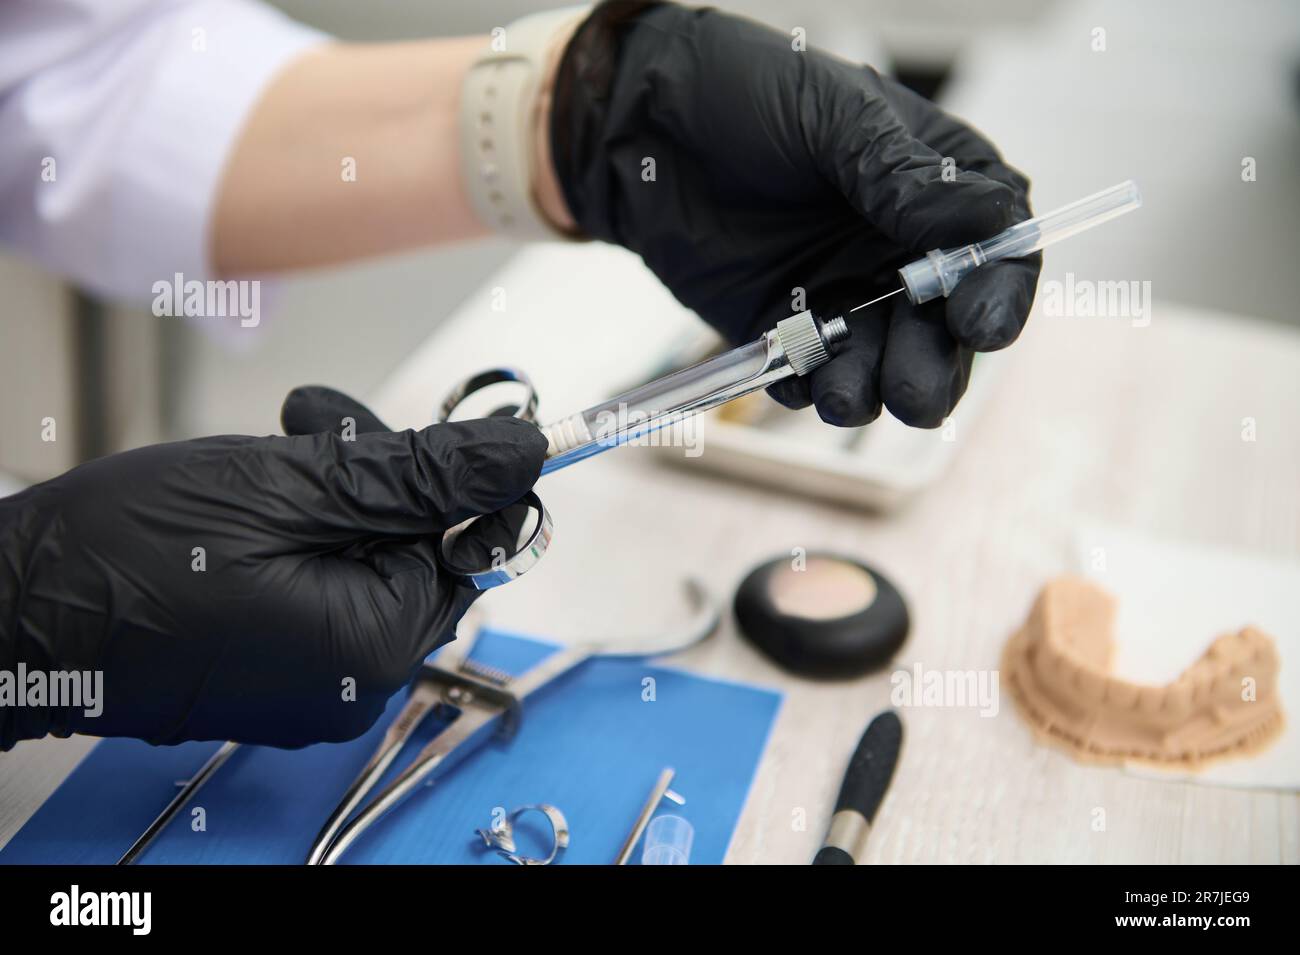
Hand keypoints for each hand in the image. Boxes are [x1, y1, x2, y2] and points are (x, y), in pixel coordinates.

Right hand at [0, 387, 545, 748]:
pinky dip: (296, 528)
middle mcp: (352, 682)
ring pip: (359, 554)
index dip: (446, 475)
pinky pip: (316, 584)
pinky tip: (248, 493)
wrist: (10, 608)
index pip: (465, 546)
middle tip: (308, 422)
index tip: (428, 424)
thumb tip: (518, 458)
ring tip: (265, 447)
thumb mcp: (289, 486)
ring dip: (328, 488)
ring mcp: (309, 681)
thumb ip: (417, 475)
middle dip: (372, 472)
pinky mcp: (271, 665)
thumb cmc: (124, 555)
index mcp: (373, 648)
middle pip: (411, 547)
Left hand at [549, 1, 1040, 427]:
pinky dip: (809, 385)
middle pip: (946, 332)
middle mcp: (900, 249)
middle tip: (911, 390)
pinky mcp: (786, 324)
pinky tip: (795, 377)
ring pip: (882, 365)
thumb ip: (903, 177)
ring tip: (842, 393)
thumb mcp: (836, 117)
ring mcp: (845, 291)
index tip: (980, 325)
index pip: (998, 253)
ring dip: (872, 389)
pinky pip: (812, 372)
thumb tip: (986, 224)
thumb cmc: (746, 92)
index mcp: (937, 189)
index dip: (999, 296)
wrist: (643, 124)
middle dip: (933, 367)